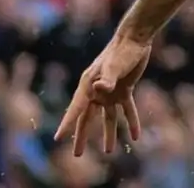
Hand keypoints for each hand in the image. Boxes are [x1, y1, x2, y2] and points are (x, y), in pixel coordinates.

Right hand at [54, 36, 150, 155]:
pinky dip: (131, 122)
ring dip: (109, 134)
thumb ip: (108, 79)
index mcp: (88, 85)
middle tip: (76, 155)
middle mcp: (97, 91)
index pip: (76, 109)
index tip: (57, 138)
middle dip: (82, 136)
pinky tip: (136, 136)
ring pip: (108, 118)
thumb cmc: (121, 51)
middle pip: (87, 118)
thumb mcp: (114, 66)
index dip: (67, 124)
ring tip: (109, 151)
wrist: (135, 39)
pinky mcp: (125, 90)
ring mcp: (110, 92)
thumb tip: (100, 88)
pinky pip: (127, 110)